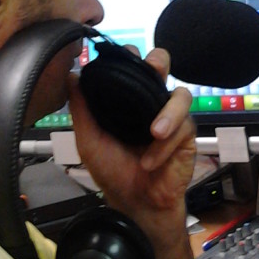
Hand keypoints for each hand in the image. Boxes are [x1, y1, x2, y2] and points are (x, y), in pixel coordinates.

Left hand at [67, 48, 195, 237]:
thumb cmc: (112, 170)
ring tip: (154, 132)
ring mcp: (171, 116)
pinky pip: (184, 127)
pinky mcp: (186, 135)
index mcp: (127, 98)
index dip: (130, 56)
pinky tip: (151, 160)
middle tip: (153, 68)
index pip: (132, 66)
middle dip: (159, 62)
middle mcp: (150, 101)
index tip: (123, 55)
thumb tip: (72, 75)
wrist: (135, 203)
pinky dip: (166, 145)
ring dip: (169, 113)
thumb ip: (82, 109)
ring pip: (181, 95)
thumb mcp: (89, 140)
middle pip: (162, 66)